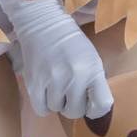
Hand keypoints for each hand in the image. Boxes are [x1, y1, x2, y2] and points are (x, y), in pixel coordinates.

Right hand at [9, 0, 113, 119]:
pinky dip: (44, 105)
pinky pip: (41, 110)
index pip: (102, 105)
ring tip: (57, 86)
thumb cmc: (71, 44)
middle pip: (76, 112)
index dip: (96, 110)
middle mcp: (74, 77)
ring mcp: (53, 80)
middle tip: (70, 92)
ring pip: (57, 110)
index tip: (91, 104)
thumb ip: (94, 83)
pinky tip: (46, 92)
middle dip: (74, 105)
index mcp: (93, 70)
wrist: (43, 24)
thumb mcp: (92, 59)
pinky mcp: (34, 82)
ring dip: (58, 103)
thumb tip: (93, 110)